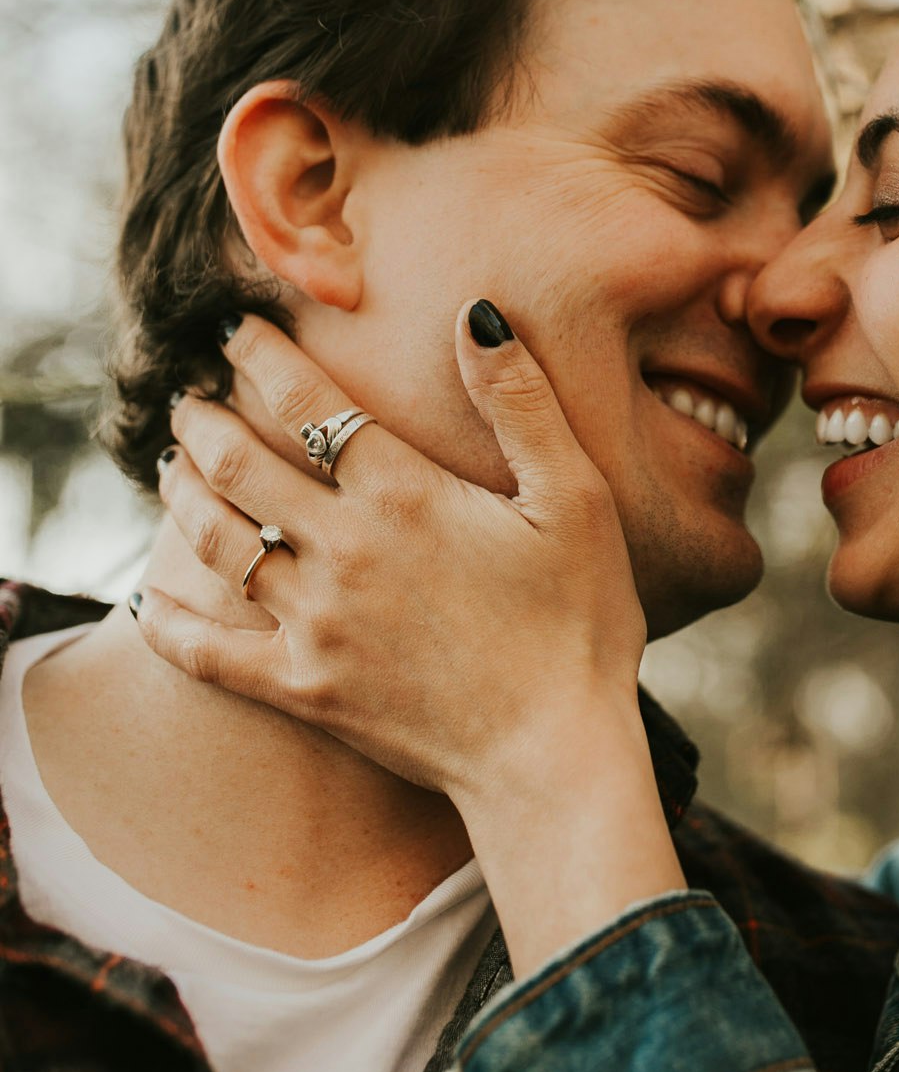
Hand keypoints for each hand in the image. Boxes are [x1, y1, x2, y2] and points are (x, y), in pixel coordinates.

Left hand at [142, 307, 684, 971]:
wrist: (554, 756)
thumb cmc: (580, 621)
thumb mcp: (574, 497)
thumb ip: (521, 400)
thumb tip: (475, 315)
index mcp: (403, 492)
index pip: (307, 402)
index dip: (261, 357)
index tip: (235, 331)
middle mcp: (341, 549)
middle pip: (240, 465)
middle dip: (204, 419)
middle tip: (189, 398)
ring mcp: (313, 623)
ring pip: (215, 542)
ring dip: (182, 494)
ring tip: (170, 465)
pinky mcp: (301, 689)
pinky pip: (206, 652)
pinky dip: (166, 623)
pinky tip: (146, 600)